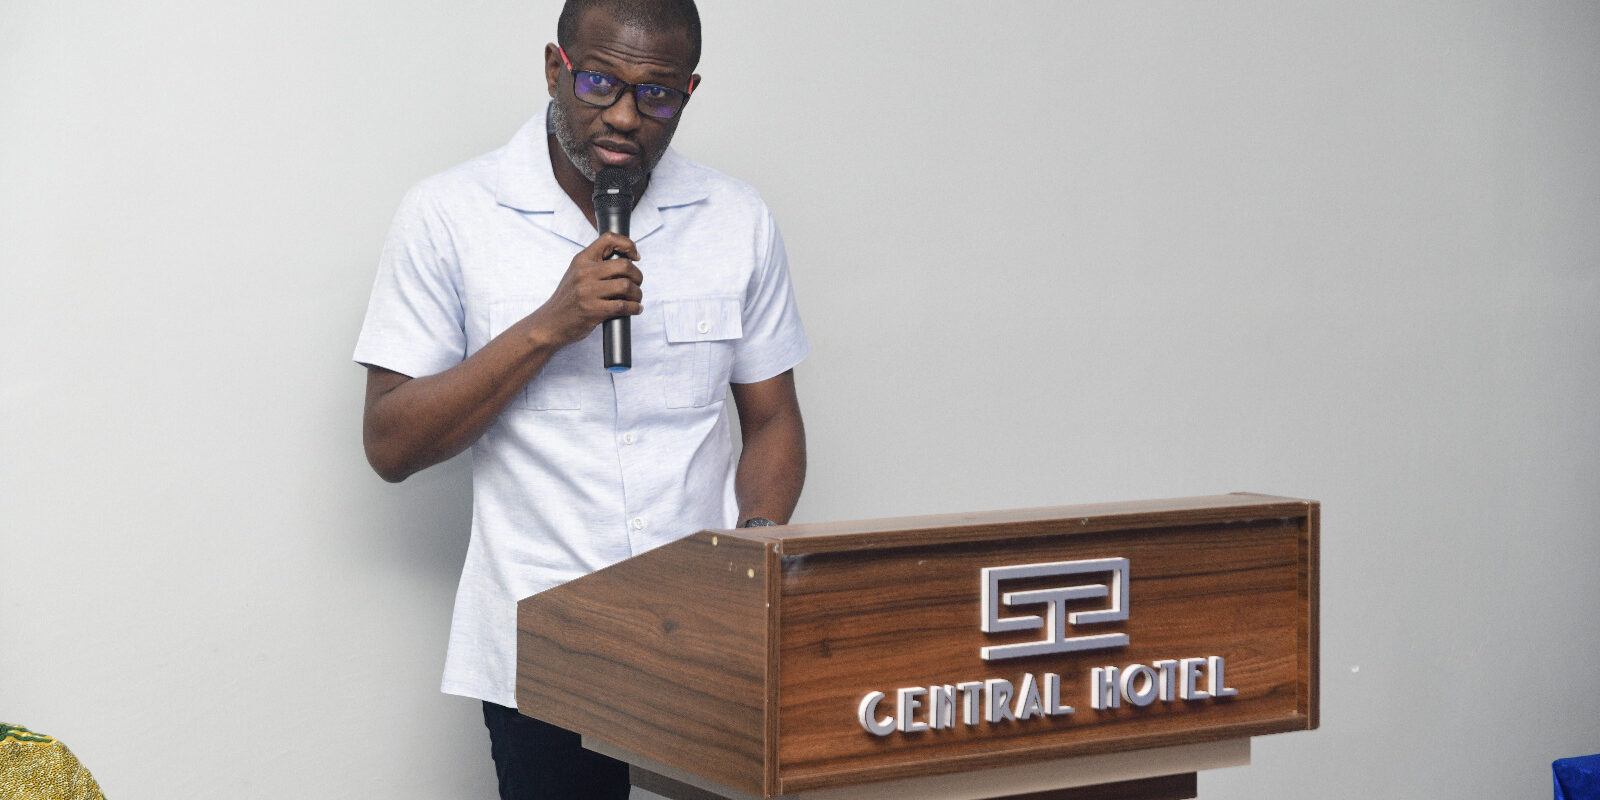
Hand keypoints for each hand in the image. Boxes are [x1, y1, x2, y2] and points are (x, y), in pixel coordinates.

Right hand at [529, 232, 643, 346]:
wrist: (549, 323)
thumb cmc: (567, 300)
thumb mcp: (576, 274)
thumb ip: (595, 266)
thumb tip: (626, 262)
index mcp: (581, 260)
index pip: (608, 239)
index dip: (628, 244)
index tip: (635, 256)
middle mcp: (584, 273)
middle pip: (624, 265)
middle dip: (638, 275)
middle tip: (637, 284)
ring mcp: (587, 292)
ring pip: (626, 286)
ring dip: (637, 294)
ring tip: (635, 299)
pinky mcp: (592, 310)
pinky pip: (623, 306)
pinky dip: (634, 308)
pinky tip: (634, 309)